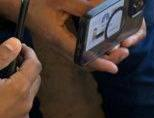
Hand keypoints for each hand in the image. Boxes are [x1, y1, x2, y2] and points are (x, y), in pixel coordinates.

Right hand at [0, 40, 39, 117]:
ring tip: (3, 79)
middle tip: (12, 59)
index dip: (29, 53)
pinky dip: (15, 100)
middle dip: (27, 68)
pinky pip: (21, 109)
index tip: (21, 46)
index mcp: (19, 90)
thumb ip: (1, 57)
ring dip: (21, 85)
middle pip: (35, 81)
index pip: (35, 66)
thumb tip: (15, 44)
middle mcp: (25, 105)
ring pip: (28, 96)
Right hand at [24, 0, 142, 73]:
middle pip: (88, 62)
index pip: (81, 57)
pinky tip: (109, 44)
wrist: (19, 5)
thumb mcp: (61, 0)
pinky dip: (98, 51)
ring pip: (87, 59)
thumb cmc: (38, 1)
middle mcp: (61, 47)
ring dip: (105, 56)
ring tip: (122, 50)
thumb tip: (104, 10)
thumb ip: (83, 7)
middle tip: (125, 51)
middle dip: (108, 60)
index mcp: (58, 39)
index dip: (99, 64)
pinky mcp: (65, 43)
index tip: (114, 68)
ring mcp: (63, 47)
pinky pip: (84, 53)